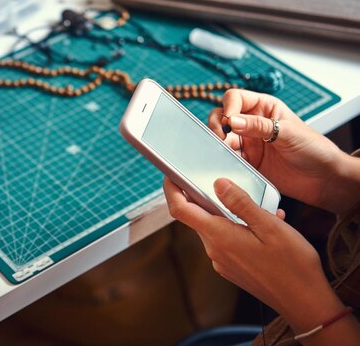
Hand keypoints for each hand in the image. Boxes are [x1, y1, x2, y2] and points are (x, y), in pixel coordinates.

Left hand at [163, 177, 347, 337]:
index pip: (180, 210)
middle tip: (233, 186)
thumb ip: (240, 203)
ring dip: (231, 214)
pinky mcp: (231, 268)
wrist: (305, 302)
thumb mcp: (269, 226)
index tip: (172, 175)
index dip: (171, 189)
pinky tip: (264, 228)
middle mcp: (215, 250)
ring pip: (215, 227)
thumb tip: (218, 183)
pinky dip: (239, 229)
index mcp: (219, 236)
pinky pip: (227, 241)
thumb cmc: (292, 266)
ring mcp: (222, 261)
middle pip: (198, 216)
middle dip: (211, 198)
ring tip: (262, 211)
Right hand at [208, 89, 359, 214]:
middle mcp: (253, 123)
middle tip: (220, 137)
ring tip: (224, 151)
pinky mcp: (247, 162)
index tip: (229, 120)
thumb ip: (259, 126)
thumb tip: (232, 120)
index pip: (236, 98)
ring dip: (218, 143)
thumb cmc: (314, 149)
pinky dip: (223, 160)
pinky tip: (227, 163)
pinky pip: (228, 158)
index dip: (229, 106)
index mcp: (264, 108)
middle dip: (217, 124)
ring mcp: (248, 143)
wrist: (323, 179)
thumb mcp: (288, 132)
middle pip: (222, 116)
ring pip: (222, 138)